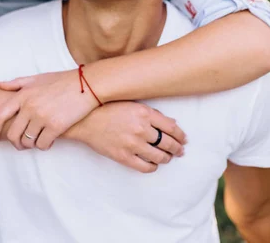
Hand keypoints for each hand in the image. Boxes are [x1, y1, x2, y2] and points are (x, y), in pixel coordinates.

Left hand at [0, 70, 98, 150]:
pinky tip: (50, 141)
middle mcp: (30, 106)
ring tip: (38, 140)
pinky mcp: (56, 126)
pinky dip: (44, 146)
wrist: (87, 84)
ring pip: (27, 142)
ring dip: (31, 145)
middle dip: (16, 143)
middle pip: (13, 134)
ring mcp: (42, 117)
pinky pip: (42, 145)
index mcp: (23, 94)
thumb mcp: (39, 78)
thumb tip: (0, 85)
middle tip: (22, 145)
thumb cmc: (63, 81)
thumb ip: (18, 83)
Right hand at [67, 101, 185, 173]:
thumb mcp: (132, 104)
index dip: (180, 135)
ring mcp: (132, 144)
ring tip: (168, 157)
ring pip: (159, 156)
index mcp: (144, 112)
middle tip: (180, 151)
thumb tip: (171, 123)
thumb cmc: (108, 108)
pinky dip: (152, 166)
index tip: (183, 139)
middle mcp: (141, 128)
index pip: (171, 127)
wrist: (86, 120)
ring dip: (167, 158)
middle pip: (168, 143)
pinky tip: (153, 163)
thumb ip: (152, 113)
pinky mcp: (124, 156)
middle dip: (177, 148)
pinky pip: (145, 166)